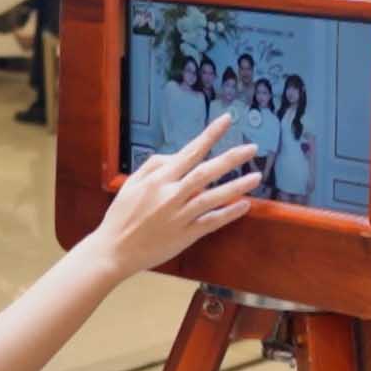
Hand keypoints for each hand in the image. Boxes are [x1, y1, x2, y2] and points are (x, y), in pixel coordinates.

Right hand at [87, 114, 259, 277]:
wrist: (114, 250)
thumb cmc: (121, 215)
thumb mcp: (131, 183)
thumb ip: (154, 165)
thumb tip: (176, 155)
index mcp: (158, 179)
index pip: (190, 151)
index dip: (210, 135)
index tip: (227, 120)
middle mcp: (171, 195)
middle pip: (206, 172)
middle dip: (231, 158)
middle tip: (252, 149)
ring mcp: (180, 216)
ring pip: (213, 197)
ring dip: (237, 186)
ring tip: (256, 176)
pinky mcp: (185, 236)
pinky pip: (211, 222)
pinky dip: (229, 213)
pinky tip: (245, 205)